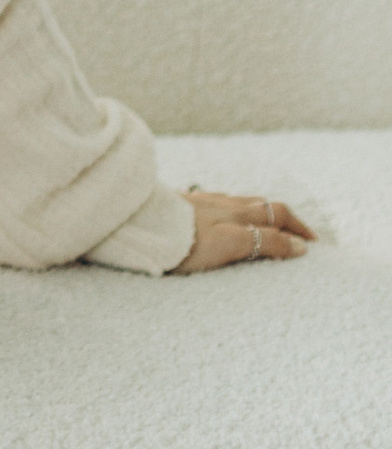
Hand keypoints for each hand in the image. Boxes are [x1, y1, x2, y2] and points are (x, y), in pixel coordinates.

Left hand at [170, 188, 313, 275]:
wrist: (137, 223)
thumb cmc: (183, 239)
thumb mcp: (230, 243)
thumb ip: (265, 242)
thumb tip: (300, 246)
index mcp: (237, 214)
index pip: (277, 216)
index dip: (297, 229)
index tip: (311, 244)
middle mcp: (223, 204)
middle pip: (261, 206)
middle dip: (283, 219)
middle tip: (298, 233)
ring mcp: (201, 202)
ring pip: (238, 202)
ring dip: (258, 212)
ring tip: (266, 223)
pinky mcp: (181, 204)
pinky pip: (214, 203)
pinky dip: (230, 209)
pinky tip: (222, 214)